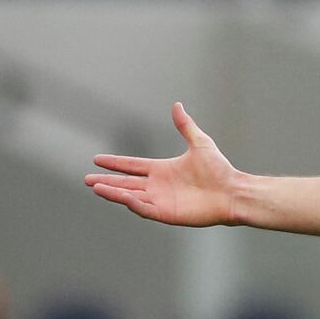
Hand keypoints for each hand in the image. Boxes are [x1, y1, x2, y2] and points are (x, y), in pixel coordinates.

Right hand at [84, 102, 241, 226]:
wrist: (232, 191)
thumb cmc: (219, 169)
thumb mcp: (200, 143)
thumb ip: (185, 126)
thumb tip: (177, 105)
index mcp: (162, 170)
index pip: (133, 166)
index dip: (116, 163)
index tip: (98, 159)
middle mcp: (158, 185)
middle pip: (126, 183)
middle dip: (106, 181)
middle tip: (87, 179)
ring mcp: (160, 200)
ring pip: (130, 196)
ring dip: (113, 192)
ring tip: (96, 187)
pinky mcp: (166, 213)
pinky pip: (144, 208)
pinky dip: (132, 203)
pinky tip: (121, 196)